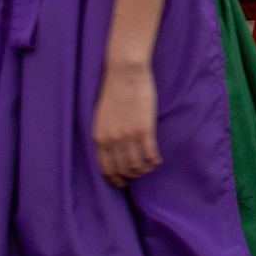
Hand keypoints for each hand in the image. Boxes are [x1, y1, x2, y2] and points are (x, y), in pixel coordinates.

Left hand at [92, 60, 160, 185]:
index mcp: (99, 137)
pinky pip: (149, 154)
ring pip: (137, 165)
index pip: (106, 168)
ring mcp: (128, 136)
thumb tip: (113, 150)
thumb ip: (106, 134)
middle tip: (138, 174)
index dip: (115, 179)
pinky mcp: (144, 129)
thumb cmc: (113, 90)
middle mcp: (112, 140)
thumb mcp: (101, 116)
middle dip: (131, 176)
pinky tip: (156, 160)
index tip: (122, 182)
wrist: (124, 73)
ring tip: (148, 166)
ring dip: (144, 169)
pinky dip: (154, 161)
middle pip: (122, 169)